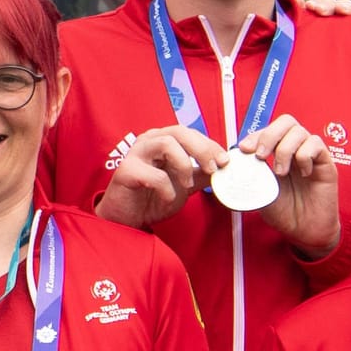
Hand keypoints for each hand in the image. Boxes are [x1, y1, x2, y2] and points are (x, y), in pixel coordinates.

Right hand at [94, 125, 227, 228]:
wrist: (127, 219)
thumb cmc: (152, 198)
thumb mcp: (184, 185)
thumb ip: (201, 174)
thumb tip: (224, 167)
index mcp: (161, 140)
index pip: (189, 132)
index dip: (210, 144)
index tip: (224, 161)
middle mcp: (148, 141)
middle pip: (179, 131)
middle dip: (201, 149)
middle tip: (213, 168)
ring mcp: (135, 154)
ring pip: (166, 143)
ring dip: (184, 165)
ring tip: (186, 185)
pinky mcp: (126, 171)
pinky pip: (154, 175)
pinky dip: (167, 189)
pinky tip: (167, 199)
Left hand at [240, 115, 339, 256]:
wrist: (305, 232)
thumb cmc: (284, 213)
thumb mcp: (259, 193)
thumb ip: (247, 178)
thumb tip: (227, 168)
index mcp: (278, 153)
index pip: (268, 130)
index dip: (255, 135)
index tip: (244, 149)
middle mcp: (295, 150)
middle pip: (286, 121)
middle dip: (269, 135)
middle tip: (261, 156)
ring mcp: (311, 155)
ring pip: (299, 131)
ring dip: (285, 150)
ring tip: (280, 172)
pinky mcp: (326, 162)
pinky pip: (316, 144)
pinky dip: (304, 156)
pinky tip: (303, 173)